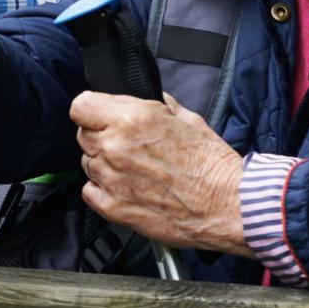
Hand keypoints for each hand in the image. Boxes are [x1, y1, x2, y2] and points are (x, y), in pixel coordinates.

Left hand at [71, 90, 252, 255]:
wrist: (227, 204)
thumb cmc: (212, 163)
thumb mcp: (185, 117)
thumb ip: (154, 105)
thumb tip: (140, 99)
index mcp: (132, 118)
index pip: (81, 106)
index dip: (91, 110)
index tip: (99, 116)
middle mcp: (116, 146)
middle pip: (83, 134)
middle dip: (100, 136)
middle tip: (126, 145)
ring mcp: (112, 178)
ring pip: (87, 162)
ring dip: (104, 163)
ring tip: (134, 170)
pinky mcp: (113, 208)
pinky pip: (89, 191)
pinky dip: (103, 189)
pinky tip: (127, 188)